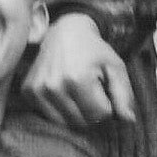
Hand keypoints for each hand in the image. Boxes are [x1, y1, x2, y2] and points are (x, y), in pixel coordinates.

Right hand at [22, 12, 139, 129]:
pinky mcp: (28, 92)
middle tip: (91, 91)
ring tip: (78, 92)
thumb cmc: (94, 51)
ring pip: (65, 123)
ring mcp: (37, 90)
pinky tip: (63, 92)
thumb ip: (124, 95)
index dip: (107, 106)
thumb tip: (129, 121)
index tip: (104, 91)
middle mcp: (54, 86)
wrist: (64, 32)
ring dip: (76, 113)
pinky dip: (60, 110)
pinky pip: (49, 117)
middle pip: (82, 122)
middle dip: (92, 112)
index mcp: (78, 79)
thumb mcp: (115, 67)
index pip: (100, 115)